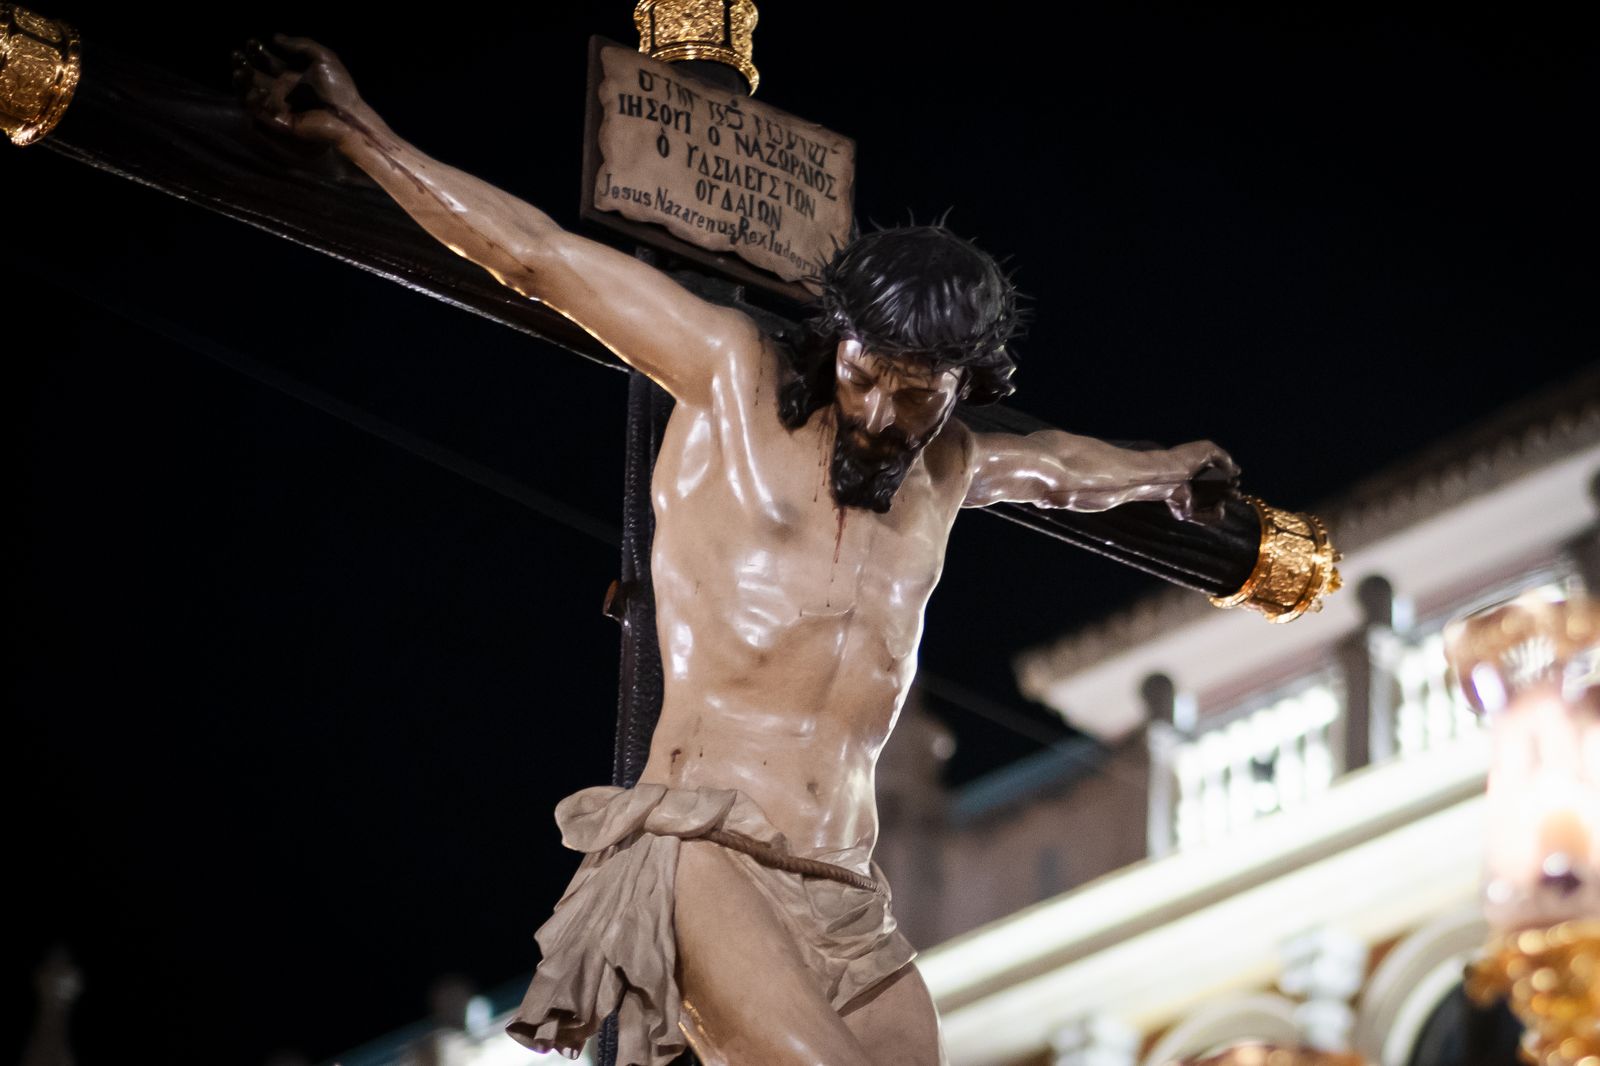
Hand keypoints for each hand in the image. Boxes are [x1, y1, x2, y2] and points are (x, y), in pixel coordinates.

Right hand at [232, 35, 367, 145]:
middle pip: (254, 77)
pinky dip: (255, 102)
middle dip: (243, 66)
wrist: (348, 114)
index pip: (267, 62)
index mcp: (291, 75)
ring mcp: (280, 106)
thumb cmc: (339, 88)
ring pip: (252, 94)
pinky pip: (260, 112)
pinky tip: (257, 91)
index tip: (251, 42)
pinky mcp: (280, 121)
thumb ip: (301, 45)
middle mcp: (283, 90)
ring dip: (243, 83)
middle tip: (236, 56)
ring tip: (239, 72)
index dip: (257, 52)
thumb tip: (275, 37)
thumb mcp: (322, 57)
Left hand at [1165, 440, 1239, 523]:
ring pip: (1212, 506)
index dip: (1228, 477)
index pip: (1214, 477)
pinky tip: (1219, 505)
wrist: (1167, 472)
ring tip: (1234, 495)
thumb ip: (1224, 458)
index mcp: (1194, 472)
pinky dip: (1216, 514)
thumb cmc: (1184, 459)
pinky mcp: (1185, 513)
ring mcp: (1188, 501)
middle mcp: (1191, 487)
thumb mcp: (1208, 450)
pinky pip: (1205, 519)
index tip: (1237, 476)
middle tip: (1237, 491)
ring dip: (1226, 501)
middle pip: (1215, 492)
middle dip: (1229, 491)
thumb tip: (1235, 471)